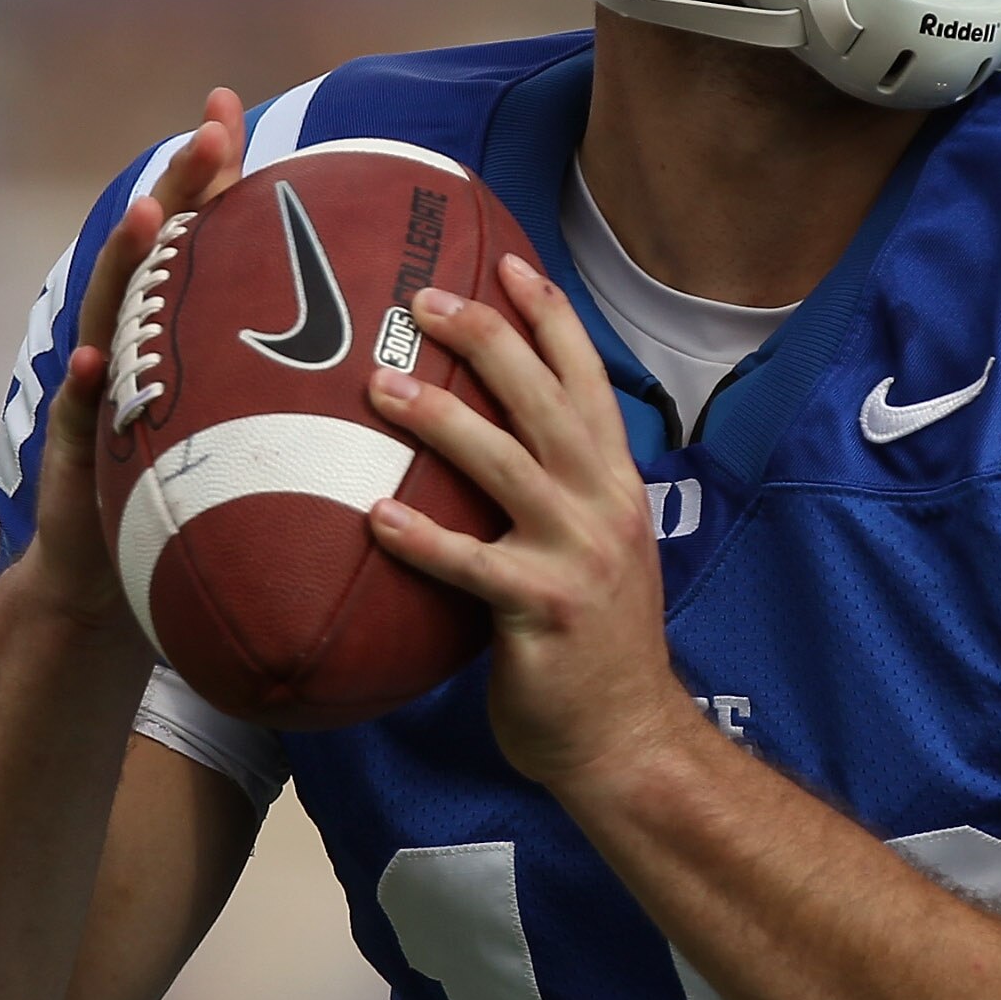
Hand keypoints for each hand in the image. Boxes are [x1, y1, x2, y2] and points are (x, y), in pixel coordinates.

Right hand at [22, 90, 247, 633]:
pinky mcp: (74, 450)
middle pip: (153, 252)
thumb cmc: (191, 498)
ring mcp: (94, 389)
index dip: (207, 174)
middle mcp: (129, 345)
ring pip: (110, 315)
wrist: (115, 583)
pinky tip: (85, 359)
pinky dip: (80, 385)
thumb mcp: (243, 430)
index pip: (194, 237)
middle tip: (211, 135)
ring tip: (152, 218)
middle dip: (179, 188)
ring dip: (128, 262)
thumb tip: (375, 347)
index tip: (228, 109)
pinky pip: (78, 414)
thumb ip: (280, 385)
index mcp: (172, 332)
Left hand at [365, 255, 696, 790]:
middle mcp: (605, 504)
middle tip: (423, 299)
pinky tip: (374, 518)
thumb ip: (557, 494)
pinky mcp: (544, 610)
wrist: (626, 737)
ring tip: (377, 386)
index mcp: (618, 483)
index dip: (548, 317)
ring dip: (439, 419)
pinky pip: (471, 565)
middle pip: (544, 399)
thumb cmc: (593, 645)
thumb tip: (484, 442)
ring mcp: (579, 555)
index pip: (586, 379)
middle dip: (486, 339)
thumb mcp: (595, 549)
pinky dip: (422, 538)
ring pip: (506, 464)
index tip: (505, 261)